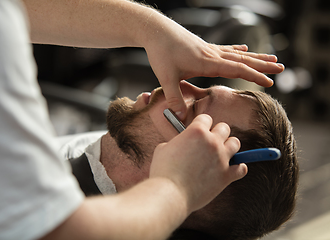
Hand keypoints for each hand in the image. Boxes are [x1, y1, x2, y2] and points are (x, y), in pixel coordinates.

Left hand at [144, 21, 283, 119]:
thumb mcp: (165, 77)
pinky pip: (226, 49)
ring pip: (238, 54)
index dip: (254, 76)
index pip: (237, 69)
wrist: (156, 30)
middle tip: (281, 68)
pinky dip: (238, 50)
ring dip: (255, 56)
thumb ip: (174, 98)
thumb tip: (179, 118)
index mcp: (207, 63)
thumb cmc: (161, 52)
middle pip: (243, 60)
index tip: (270, 82)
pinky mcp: (204, 46)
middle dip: (263, 65)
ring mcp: (209, 49)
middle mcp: (212, 54)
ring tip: (272, 58)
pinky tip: (245, 48)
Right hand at [149, 114, 246, 213]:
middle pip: (224, 128)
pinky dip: (238, 168)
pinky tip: (232, 169)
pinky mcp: (226, 175)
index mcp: (196, 131)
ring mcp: (221, 158)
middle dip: (217, 133)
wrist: (170, 193)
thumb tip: (180, 145)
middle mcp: (212, 141)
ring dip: (229, 147)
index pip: (206, 118)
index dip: (202, 124)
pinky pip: (242, 168)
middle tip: (211, 142)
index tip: (199, 131)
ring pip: (235, 144)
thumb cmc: (163, 171)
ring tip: (222, 153)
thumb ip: (176, 142)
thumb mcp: (163, 148)